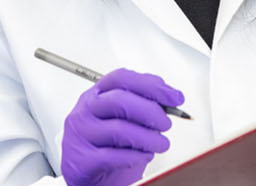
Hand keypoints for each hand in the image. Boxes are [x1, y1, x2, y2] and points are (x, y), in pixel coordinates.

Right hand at [60, 68, 184, 185]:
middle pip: (121, 100)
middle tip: (166, 123)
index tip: (173, 97)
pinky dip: (136, 156)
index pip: (122, 78)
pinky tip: (144, 156)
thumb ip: (142, 102)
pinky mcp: (82, 159)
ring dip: (149, 137)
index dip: (151, 85)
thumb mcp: (122, 117)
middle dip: (151, 111)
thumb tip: (169, 96)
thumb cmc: (106, 143)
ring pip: (120, 129)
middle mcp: (85, 110)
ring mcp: (81, 134)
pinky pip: (114, 156)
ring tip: (160, 144)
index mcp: (96, 94)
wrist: (86, 176)